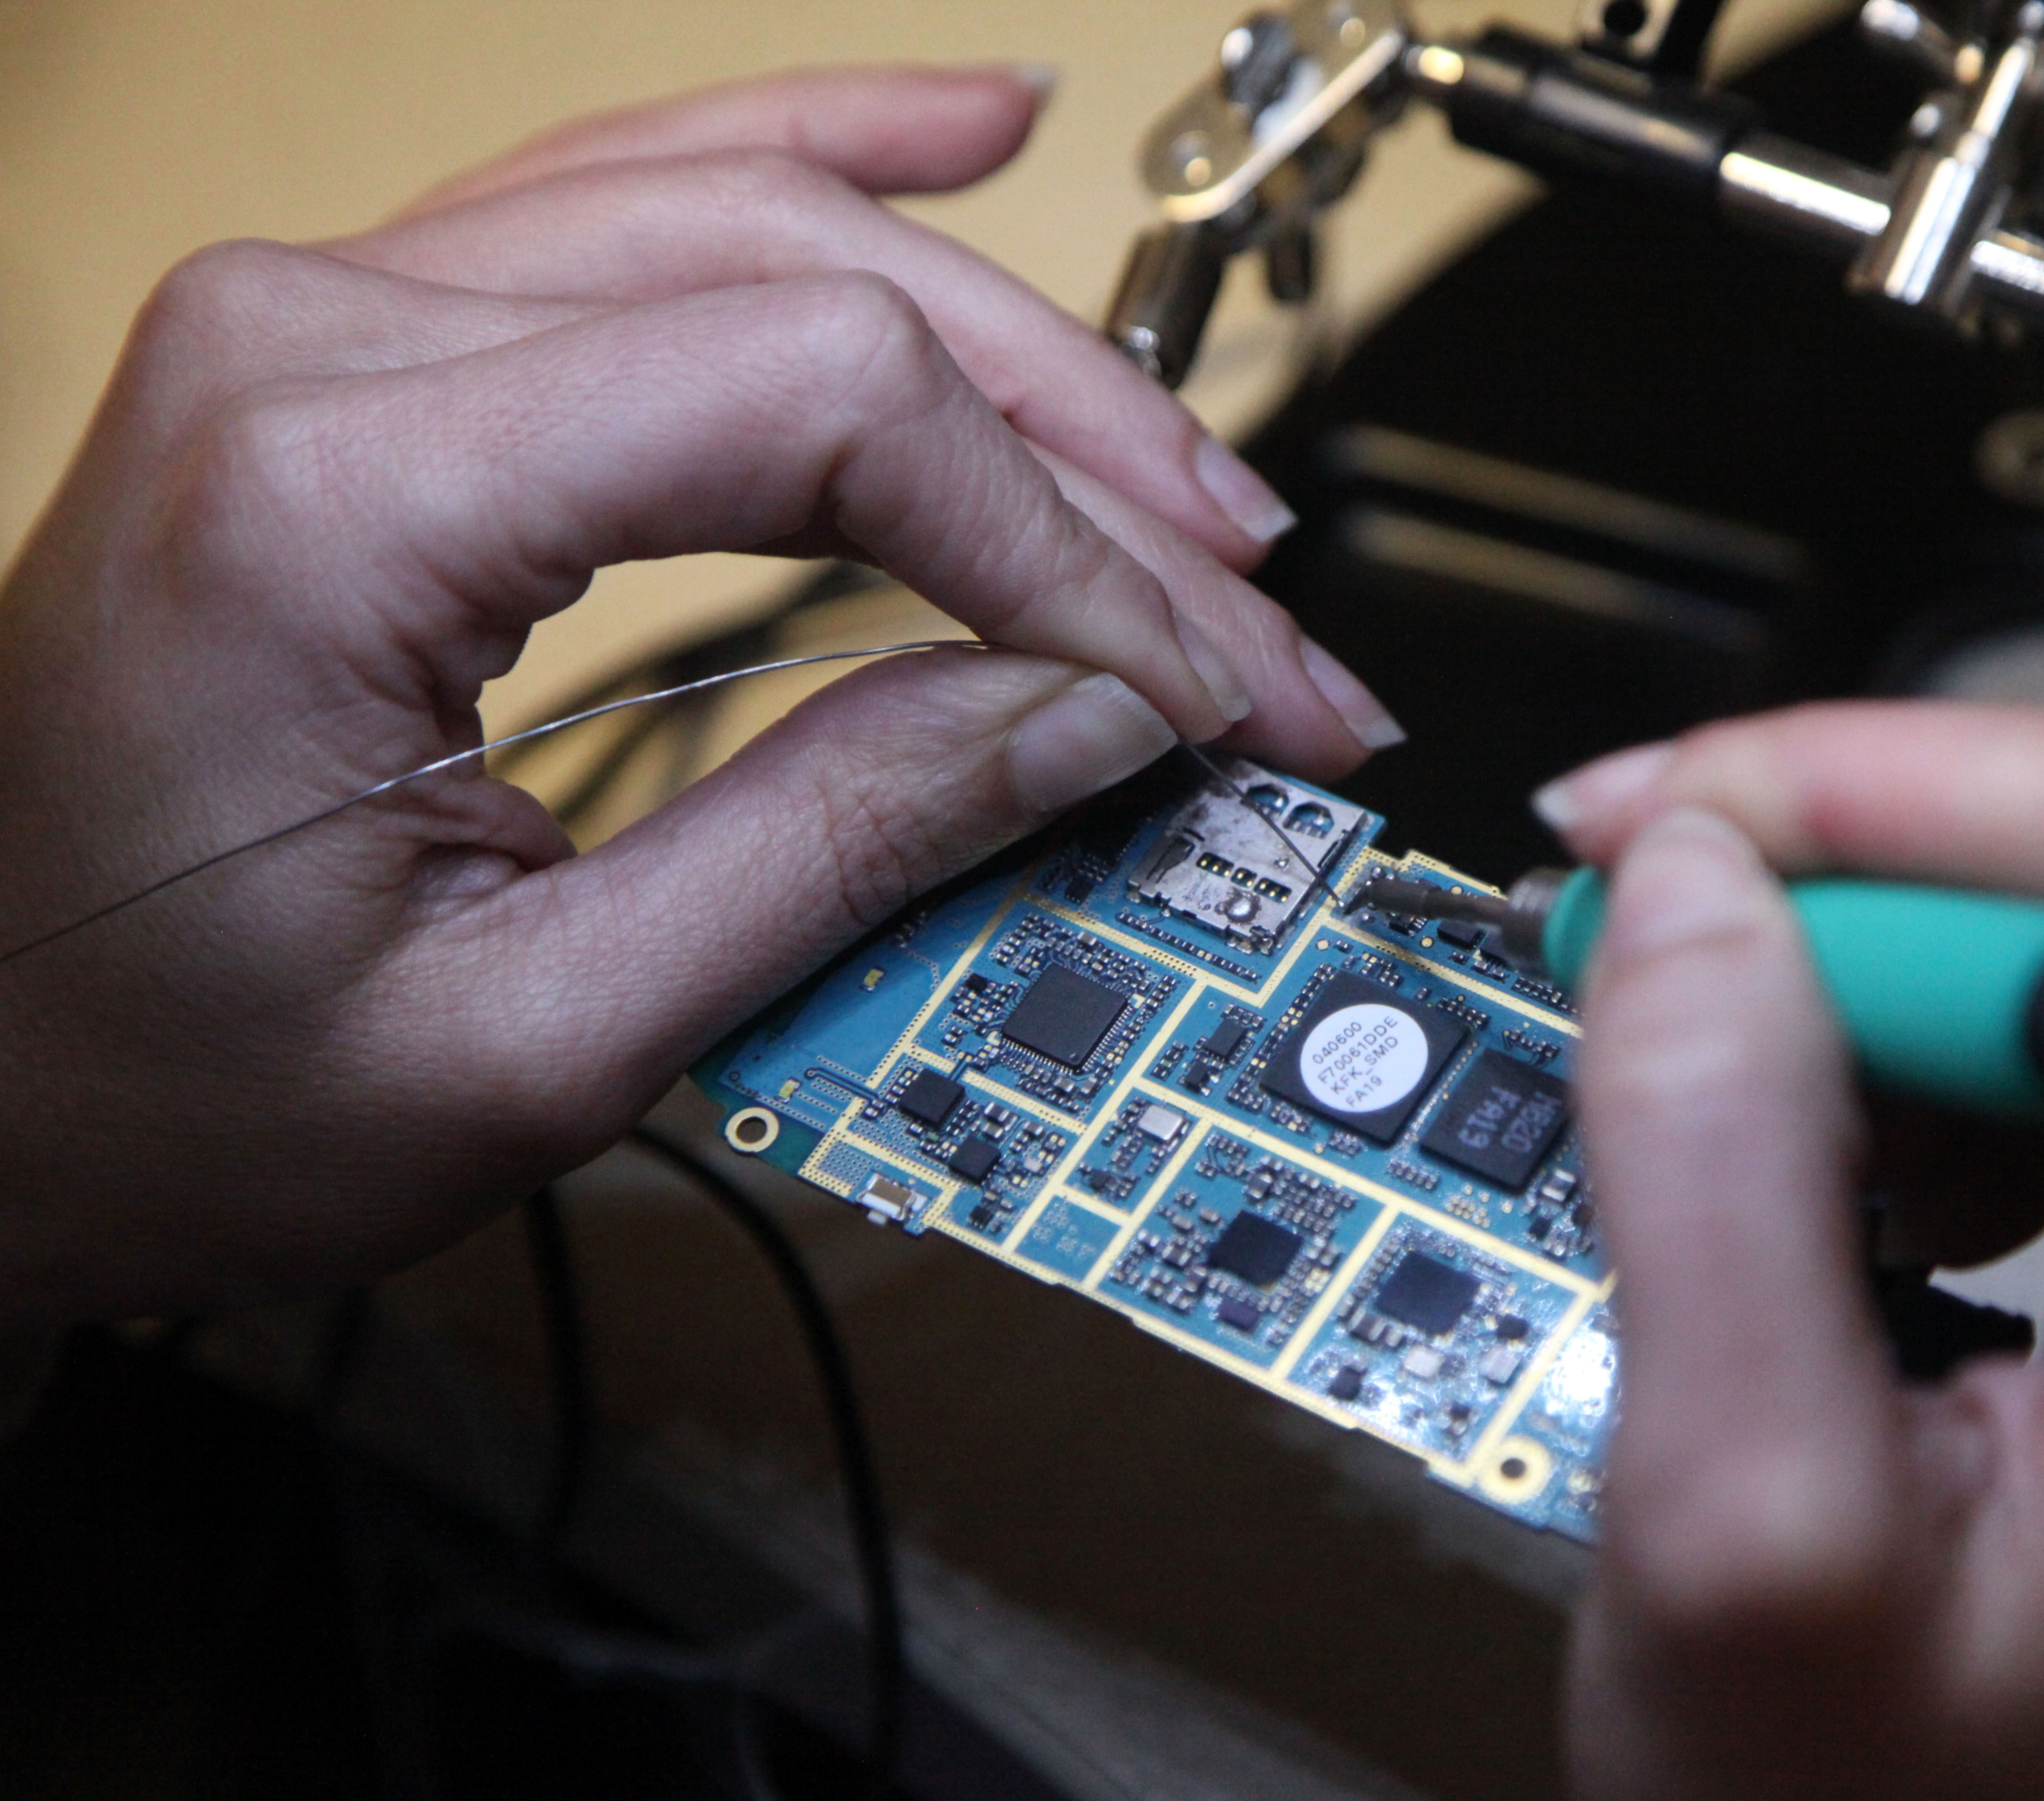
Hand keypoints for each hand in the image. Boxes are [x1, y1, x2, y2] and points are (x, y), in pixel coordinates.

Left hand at [0, 67, 1399, 1326]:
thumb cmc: (162, 1086)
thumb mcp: (525, 1044)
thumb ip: (826, 851)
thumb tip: (1087, 718)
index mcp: (328, 494)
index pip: (816, 407)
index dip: (1059, 552)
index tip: (1196, 698)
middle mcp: (319, 337)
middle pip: (819, 293)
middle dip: (1085, 476)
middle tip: (1254, 634)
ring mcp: (338, 318)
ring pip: (760, 225)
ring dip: (1013, 349)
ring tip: (1191, 476)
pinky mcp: (374, 354)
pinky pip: (638, 198)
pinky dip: (828, 161)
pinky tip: (973, 133)